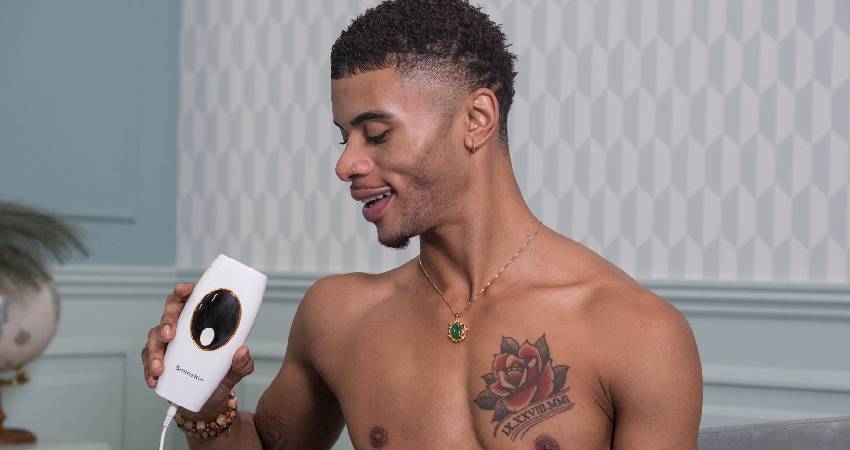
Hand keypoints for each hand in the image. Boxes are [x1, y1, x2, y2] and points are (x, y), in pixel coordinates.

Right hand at [141, 283, 255, 420]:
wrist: (207, 402)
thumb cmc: (220, 377)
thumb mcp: (235, 371)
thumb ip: (242, 363)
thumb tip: (242, 352)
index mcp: (202, 322)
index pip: (191, 299)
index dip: (185, 291)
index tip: (183, 290)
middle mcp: (183, 329)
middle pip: (169, 313)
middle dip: (167, 320)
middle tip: (170, 334)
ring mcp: (168, 344)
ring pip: (155, 337)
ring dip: (155, 350)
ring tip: (160, 366)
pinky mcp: (158, 360)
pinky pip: (148, 360)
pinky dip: (149, 369)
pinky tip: (154, 378)